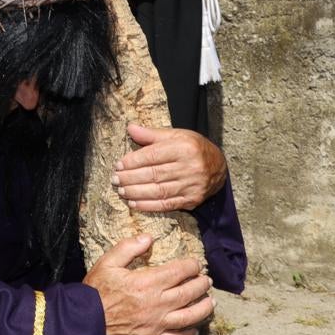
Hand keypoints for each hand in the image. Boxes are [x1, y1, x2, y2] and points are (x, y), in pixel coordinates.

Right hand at [84, 235, 214, 334]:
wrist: (85, 321)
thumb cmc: (95, 290)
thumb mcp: (108, 262)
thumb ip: (129, 247)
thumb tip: (149, 238)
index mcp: (148, 283)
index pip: (180, 272)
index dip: (192, 266)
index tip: (196, 263)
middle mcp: (158, 304)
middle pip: (189, 293)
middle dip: (202, 285)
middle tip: (206, 280)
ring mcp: (157, 323)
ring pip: (190, 317)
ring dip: (204, 309)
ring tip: (210, 302)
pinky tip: (195, 329)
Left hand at [112, 124, 226, 212]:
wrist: (218, 166)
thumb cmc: (193, 148)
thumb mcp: (176, 135)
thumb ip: (152, 134)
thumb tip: (130, 128)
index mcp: (185, 148)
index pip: (153, 155)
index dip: (133, 161)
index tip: (118, 165)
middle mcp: (190, 167)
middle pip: (154, 174)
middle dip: (131, 178)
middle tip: (115, 179)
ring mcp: (192, 185)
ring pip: (159, 191)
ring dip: (136, 192)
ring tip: (121, 191)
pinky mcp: (192, 200)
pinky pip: (166, 204)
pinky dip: (148, 206)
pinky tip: (134, 203)